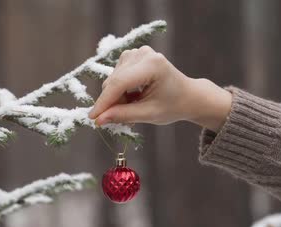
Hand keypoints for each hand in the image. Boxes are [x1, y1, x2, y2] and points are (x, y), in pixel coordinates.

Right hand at [88, 46, 232, 131]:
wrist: (187, 95)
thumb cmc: (172, 105)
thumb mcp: (149, 114)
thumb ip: (123, 115)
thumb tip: (99, 119)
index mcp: (152, 65)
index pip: (119, 84)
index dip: (103, 102)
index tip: (92, 118)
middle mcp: (143, 54)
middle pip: (114, 81)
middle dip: (112, 102)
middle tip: (120, 119)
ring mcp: (138, 52)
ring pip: (113, 79)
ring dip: (117, 97)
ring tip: (134, 106)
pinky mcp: (133, 55)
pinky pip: (117, 75)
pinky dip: (120, 90)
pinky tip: (133, 97)